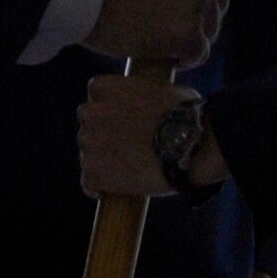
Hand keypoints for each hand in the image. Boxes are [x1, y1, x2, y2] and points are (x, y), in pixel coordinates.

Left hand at [78, 74, 229, 196]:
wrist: (188, 146)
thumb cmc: (183, 114)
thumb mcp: (160, 88)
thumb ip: (140, 93)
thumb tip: (146, 101)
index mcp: (105, 87)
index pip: (96, 93)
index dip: (110, 106)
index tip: (122, 116)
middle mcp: (91, 112)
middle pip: (88, 124)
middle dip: (102, 133)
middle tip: (125, 145)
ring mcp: (90, 143)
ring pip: (88, 153)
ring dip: (101, 160)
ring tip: (125, 169)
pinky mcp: (93, 173)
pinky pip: (88, 182)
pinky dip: (98, 187)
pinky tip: (110, 190)